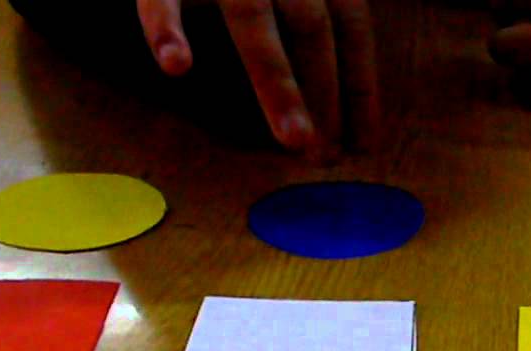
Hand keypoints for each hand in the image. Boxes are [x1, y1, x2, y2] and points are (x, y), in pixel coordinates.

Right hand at [136, 0, 379, 154]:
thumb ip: (315, 9)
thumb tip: (338, 91)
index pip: (350, 24)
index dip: (360, 84)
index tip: (364, 144)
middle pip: (311, 27)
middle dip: (325, 94)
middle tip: (328, 157)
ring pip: (254, 19)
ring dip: (276, 83)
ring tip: (294, 141)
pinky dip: (166, 25)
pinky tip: (177, 66)